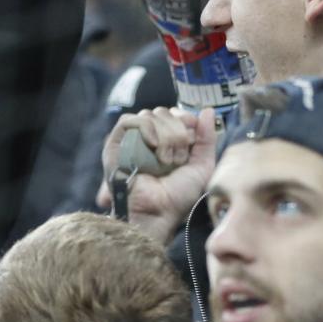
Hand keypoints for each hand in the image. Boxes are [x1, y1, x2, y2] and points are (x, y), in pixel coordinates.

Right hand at [97, 108, 215, 245]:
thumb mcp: (202, 165)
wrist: (158, 210)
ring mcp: (130, 140)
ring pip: (149, 115)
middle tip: (178, 158)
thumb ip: (207, 138)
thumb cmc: (179, 196)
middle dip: (177, 132)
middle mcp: (147, 138)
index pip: (174, 113)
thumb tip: (208, 110)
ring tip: (166, 160)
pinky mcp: (115, 144)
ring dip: (165, 136)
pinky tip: (154, 146)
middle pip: (163, 112)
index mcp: (166, 140)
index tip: (192, 140)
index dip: (186, 120)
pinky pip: (129, 121)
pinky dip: (146, 128)